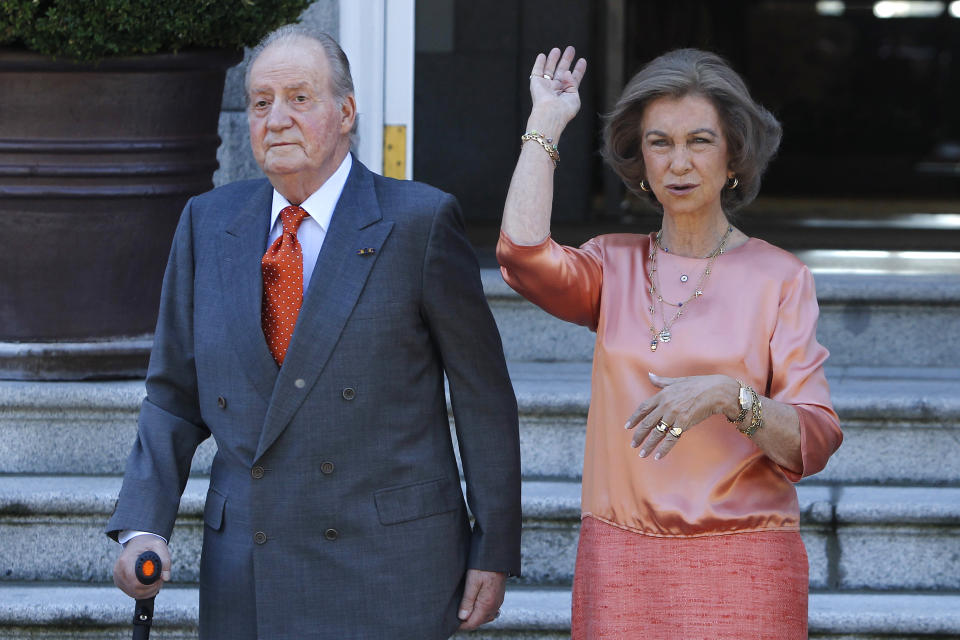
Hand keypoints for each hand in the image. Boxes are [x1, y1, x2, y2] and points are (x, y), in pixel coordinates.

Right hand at [112, 534, 171, 599]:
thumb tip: (166, 577)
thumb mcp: (159, 546)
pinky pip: (130, 591)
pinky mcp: (119, 581)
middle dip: (150, 589)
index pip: (135, 582)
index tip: (159, 580)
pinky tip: (150, 585)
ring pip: (132, 592)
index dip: (149, 585)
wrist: (138, 541)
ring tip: (156, 582)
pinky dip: (141, 591)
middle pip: (134, 589)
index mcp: (126, 561)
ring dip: (147, 592)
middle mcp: (118, 570)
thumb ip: (165, 560)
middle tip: (160, 581)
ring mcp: (118, 577)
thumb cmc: (148, 543)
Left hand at [457, 569, 505, 629]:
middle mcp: (495, 605)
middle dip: (467, 621)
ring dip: (474, 616)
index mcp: (487, 604)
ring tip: (463, 610)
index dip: (461, 625)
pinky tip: (473, 604)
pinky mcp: (498, 596)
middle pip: (479, 621)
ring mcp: (498, 601)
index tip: (451, 622)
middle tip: (454, 615)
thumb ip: (467, 601)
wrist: (497, 554)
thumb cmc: (484, 565)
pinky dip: (480, 610)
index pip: (473, 623)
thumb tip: (462, 617)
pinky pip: (489, 609)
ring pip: (485, 616)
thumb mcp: (472, 582)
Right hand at [528, 46, 586, 134]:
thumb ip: (573, 83)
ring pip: (549, 69)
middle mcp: (556, 89)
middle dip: (566, 60)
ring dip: (553, 59)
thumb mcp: (574, 98)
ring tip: (557, 49)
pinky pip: (537, 71)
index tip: (582, 61)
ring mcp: (546, 86)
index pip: (573, 79)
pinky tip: (542, 56)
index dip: (578, 70)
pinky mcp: (536, 83)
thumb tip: (567, 72)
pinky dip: (539, 63)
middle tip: (571, 49)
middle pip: (561, 71)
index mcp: (566, 94)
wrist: (549, 114)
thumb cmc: (563, 110)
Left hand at [624, 373, 738, 459]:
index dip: (634, 418)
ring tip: (642, 454)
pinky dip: (663, 448)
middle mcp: (665, 405)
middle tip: (633, 445)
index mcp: (662, 395)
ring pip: (657, 433)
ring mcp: (673, 415)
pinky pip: (671, 439)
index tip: (627, 427)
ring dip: (648, 445)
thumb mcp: (677, 381)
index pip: (643, 408)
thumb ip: (661, 381)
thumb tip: (649, 375)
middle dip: (639, 435)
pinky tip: (657, 456)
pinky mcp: (684, 424)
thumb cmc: (698, 385)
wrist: (716, 391)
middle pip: (647, 423)